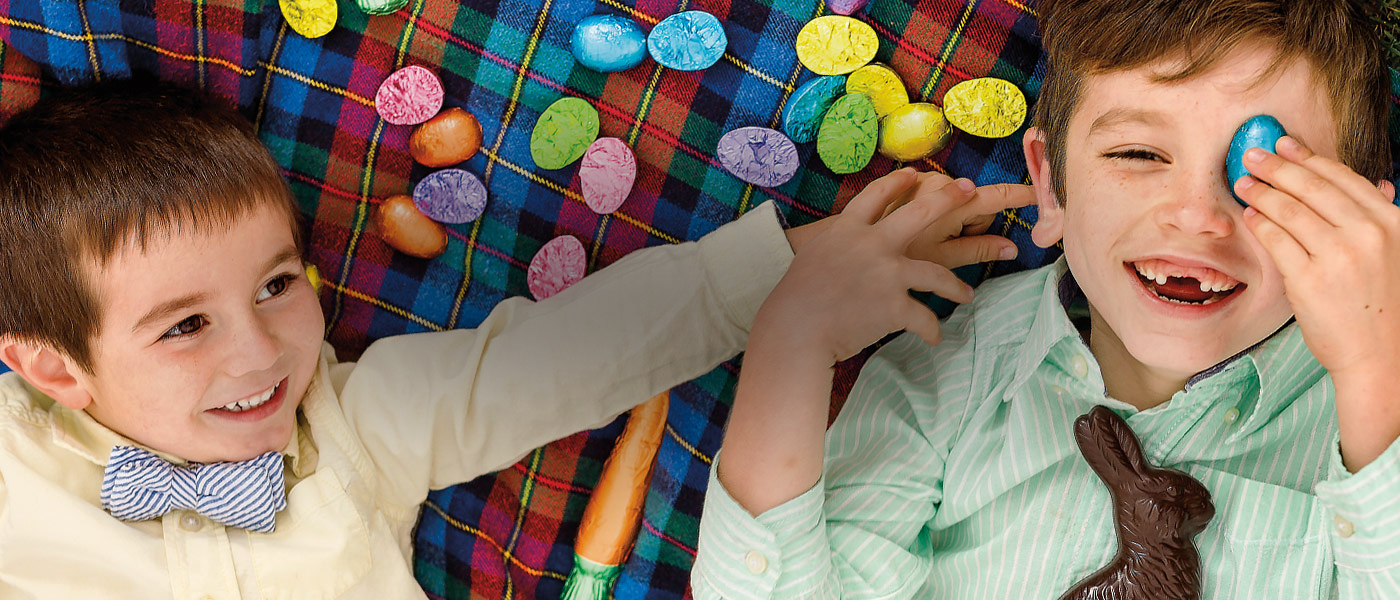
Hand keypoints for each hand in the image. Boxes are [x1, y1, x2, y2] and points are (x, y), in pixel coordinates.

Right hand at [758, 168, 1031, 366]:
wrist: (796, 330)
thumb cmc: (796, 298)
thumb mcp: (814, 257)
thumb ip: (837, 247)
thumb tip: (848, 246)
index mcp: (847, 229)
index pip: (876, 195)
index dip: (897, 182)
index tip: (915, 173)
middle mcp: (872, 244)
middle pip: (920, 213)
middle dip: (948, 198)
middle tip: (968, 189)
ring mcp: (888, 273)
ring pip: (936, 275)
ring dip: (955, 287)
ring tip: (966, 294)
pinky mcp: (895, 305)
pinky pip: (923, 318)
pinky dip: (931, 330)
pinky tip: (934, 338)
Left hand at [887, 170, 1032, 267]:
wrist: (851, 254)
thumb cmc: (897, 259)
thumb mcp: (943, 259)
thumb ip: (980, 250)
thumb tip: (1012, 248)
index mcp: (952, 202)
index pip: (997, 196)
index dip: (1021, 195)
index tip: (1042, 192)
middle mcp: (938, 182)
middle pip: (972, 203)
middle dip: (968, 225)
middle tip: (945, 246)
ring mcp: (920, 179)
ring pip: (952, 199)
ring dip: (947, 218)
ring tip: (924, 239)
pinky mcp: (905, 180)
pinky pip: (932, 194)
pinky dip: (930, 209)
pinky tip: (912, 227)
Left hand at [1236, 136, 1399, 469]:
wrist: (1384, 357)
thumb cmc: (1387, 306)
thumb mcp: (1399, 252)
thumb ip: (1385, 218)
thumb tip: (1380, 184)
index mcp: (1391, 222)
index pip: (1343, 178)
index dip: (1309, 158)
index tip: (1286, 144)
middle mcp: (1367, 233)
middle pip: (1311, 187)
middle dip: (1276, 167)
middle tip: (1251, 155)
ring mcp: (1338, 255)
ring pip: (1289, 210)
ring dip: (1261, 192)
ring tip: (1243, 183)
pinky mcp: (1309, 279)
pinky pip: (1276, 241)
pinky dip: (1260, 224)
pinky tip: (1250, 216)